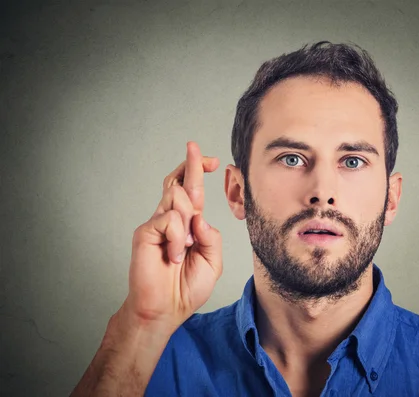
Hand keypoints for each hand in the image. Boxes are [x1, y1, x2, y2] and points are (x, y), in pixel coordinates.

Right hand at [122, 142, 222, 333]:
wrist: (166, 309)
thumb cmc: (187, 287)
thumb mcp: (212, 261)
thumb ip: (211, 237)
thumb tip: (200, 216)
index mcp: (188, 225)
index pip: (192, 191)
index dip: (199, 171)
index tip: (212, 160)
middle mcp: (171, 219)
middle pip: (178, 181)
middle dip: (191, 163)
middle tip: (196, 147)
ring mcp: (156, 223)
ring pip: (177, 196)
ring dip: (188, 221)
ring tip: (183, 249)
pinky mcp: (145, 231)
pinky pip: (170, 220)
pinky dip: (177, 239)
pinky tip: (172, 256)